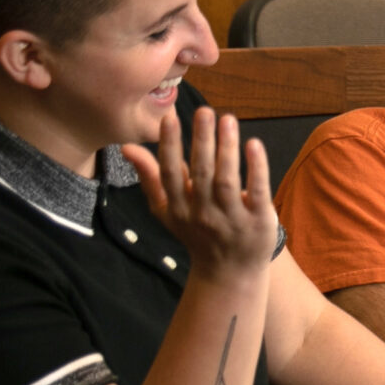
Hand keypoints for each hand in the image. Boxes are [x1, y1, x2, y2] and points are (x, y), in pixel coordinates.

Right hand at [126, 105, 276, 283]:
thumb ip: (151, 177)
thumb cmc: (197, 233)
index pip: (170, 173)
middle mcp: (203, 213)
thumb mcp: (168, 210)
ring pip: (227, 180)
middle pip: (200, 173)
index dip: (169, 146)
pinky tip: (254, 145)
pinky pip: (257, 192)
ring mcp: (231, 219)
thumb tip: (127, 147)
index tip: (170, 118)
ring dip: (226, 149)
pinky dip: (256, 169)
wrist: (230, 273)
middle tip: (204, 111)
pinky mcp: (258, 222)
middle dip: (201, 141)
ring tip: (227, 119)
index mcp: (179, 207)